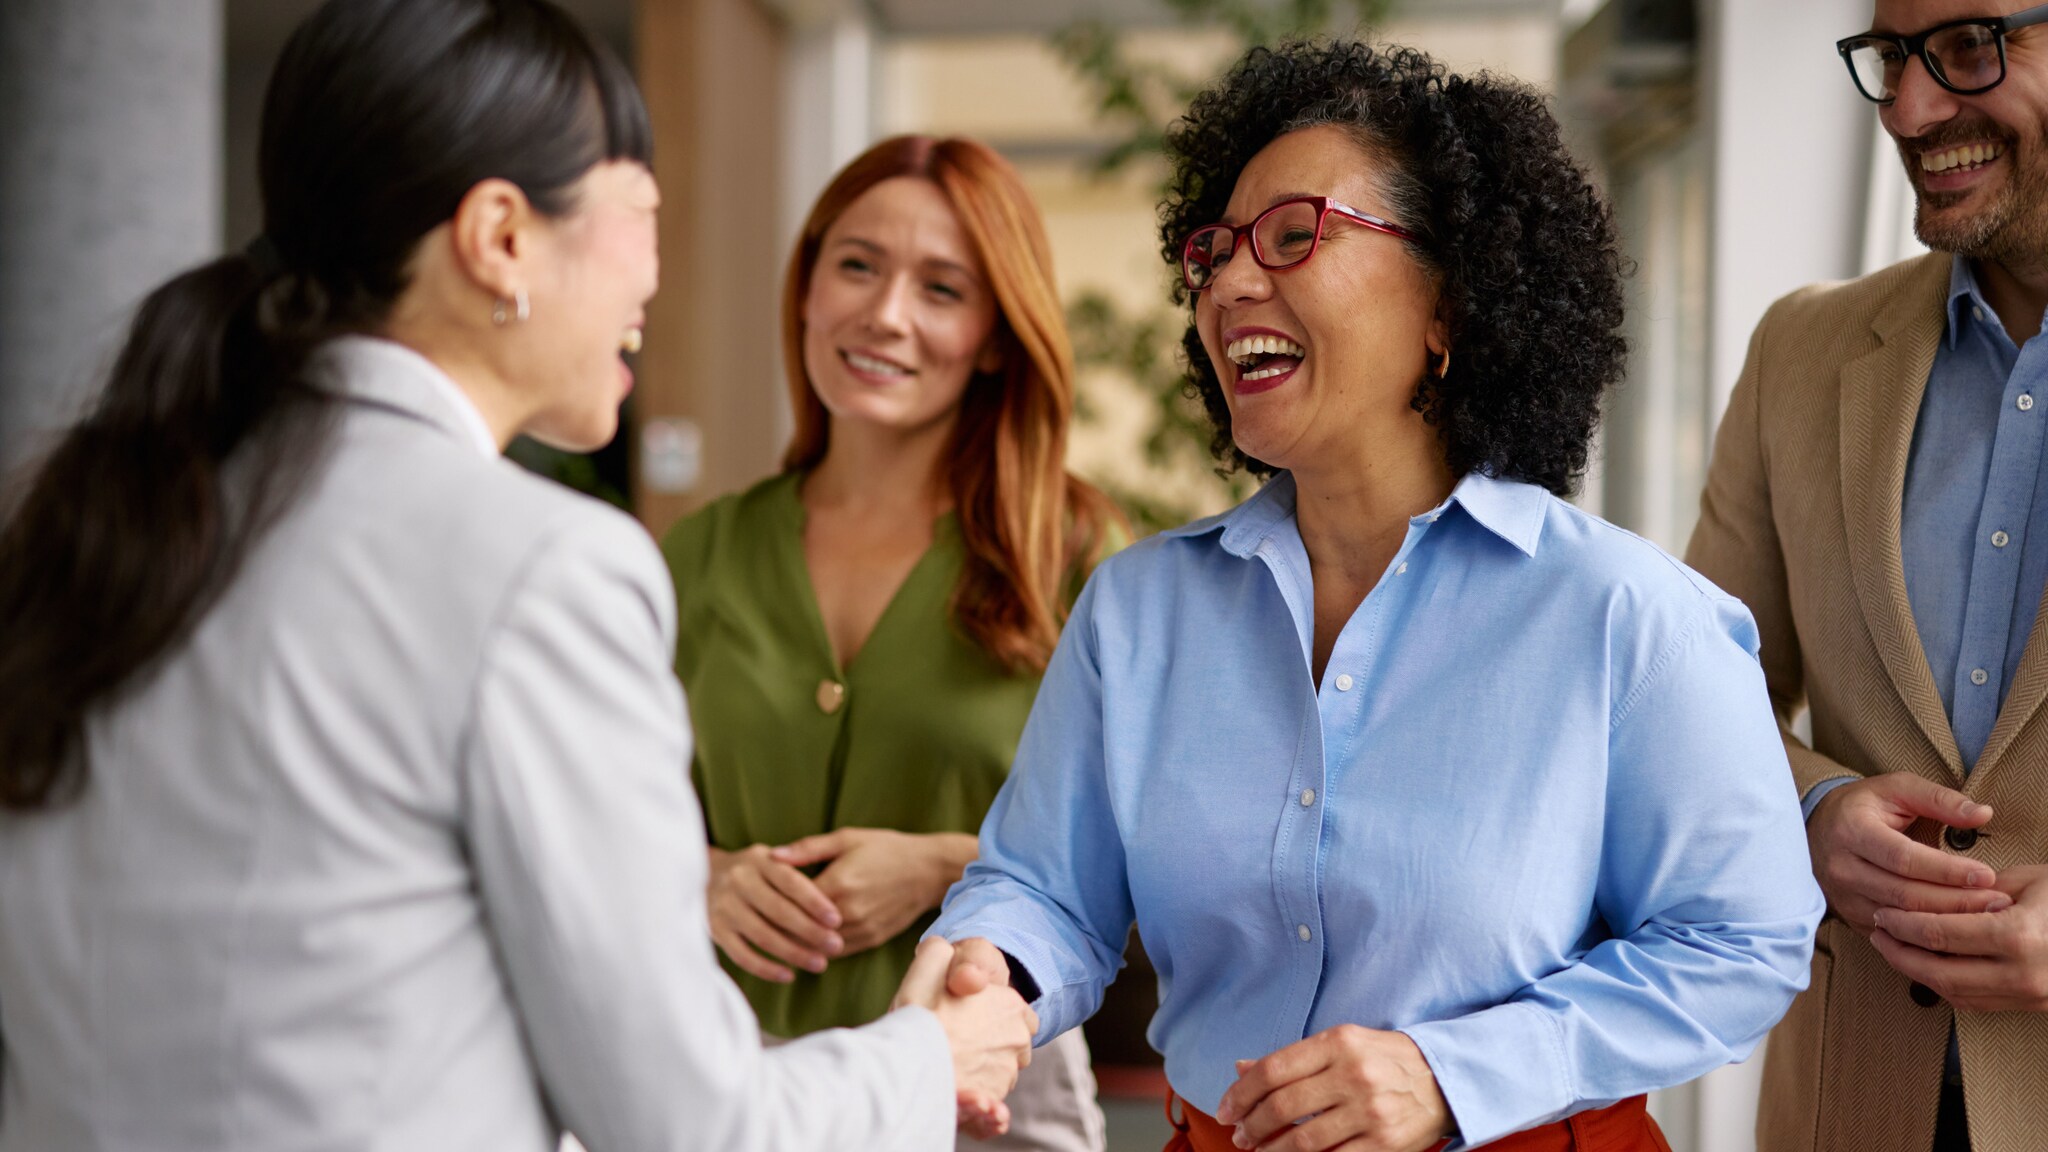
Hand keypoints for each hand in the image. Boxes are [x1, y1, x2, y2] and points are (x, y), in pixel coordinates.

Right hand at [706, 844, 843, 982]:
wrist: (703, 874)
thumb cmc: (755, 870)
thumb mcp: (772, 858)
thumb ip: (798, 870)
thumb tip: (832, 899)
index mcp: (758, 859)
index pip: (790, 882)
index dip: (815, 902)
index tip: (837, 920)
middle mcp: (738, 881)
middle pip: (778, 911)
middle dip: (810, 931)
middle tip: (836, 946)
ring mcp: (724, 907)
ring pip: (763, 936)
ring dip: (794, 953)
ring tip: (820, 963)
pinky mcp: (715, 930)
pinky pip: (742, 955)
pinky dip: (766, 968)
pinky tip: (789, 975)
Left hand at [772, 829, 973, 954]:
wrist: (929, 870)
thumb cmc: (886, 848)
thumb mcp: (846, 838)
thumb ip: (807, 849)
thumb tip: (771, 856)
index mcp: (838, 883)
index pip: (793, 904)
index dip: (771, 907)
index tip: (751, 907)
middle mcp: (848, 912)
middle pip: (802, 931)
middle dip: (778, 932)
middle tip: (755, 931)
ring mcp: (861, 929)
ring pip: (818, 947)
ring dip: (797, 946)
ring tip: (773, 942)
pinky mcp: (871, 940)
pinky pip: (837, 952)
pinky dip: (819, 951)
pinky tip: (804, 947)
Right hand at [895, 937, 1037, 1138]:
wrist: (906, 1075)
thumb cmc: (917, 1020)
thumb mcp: (925, 970)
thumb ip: (941, 953)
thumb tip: (950, 958)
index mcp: (1010, 1006)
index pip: (1015, 1011)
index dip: (989, 1014)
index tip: (961, 1019)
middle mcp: (1017, 1041)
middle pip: (1009, 1043)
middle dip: (986, 1045)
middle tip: (952, 1045)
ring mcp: (1007, 1075)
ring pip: (997, 1072)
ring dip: (979, 1072)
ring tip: (949, 1070)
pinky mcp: (994, 1102)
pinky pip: (989, 1105)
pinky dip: (976, 1103)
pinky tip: (956, 1095)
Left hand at [1215, 1026, 1451, 1151]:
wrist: (1444, 1080)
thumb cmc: (1383, 1059)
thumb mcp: (1340, 1044)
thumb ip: (1292, 1058)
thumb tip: (1241, 1069)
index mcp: (1338, 1042)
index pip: (1273, 1069)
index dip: (1241, 1093)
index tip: (1226, 1110)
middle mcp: (1353, 1074)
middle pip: (1283, 1106)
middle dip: (1252, 1125)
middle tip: (1239, 1134)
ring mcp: (1369, 1111)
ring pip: (1303, 1140)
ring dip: (1271, 1150)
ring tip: (1259, 1150)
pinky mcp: (1383, 1143)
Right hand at [1807, 774, 2006, 935]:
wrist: (1817, 828)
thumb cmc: (1865, 806)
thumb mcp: (1897, 789)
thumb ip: (1939, 799)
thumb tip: (1982, 814)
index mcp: (1852, 830)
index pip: (1904, 858)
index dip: (1947, 870)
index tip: (1986, 875)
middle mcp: (1841, 867)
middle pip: (1905, 894)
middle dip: (1955, 900)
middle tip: (1997, 901)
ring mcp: (1842, 896)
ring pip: (1900, 918)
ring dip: (1946, 920)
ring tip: (1985, 915)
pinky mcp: (1849, 915)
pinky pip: (1892, 933)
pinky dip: (1926, 934)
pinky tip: (1955, 929)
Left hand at [1872, 864, 2047, 1011]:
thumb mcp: (2027, 880)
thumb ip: (1976, 892)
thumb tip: (1931, 897)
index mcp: (2017, 935)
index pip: (1938, 934)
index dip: (1902, 924)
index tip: (1882, 913)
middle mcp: (2022, 972)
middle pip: (1937, 971)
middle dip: (1899, 953)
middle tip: (1877, 934)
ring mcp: (2030, 995)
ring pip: (1952, 992)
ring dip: (1916, 972)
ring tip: (1895, 949)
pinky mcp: (2033, 1005)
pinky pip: (1976, 1002)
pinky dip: (1945, 986)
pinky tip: (1928, 966)